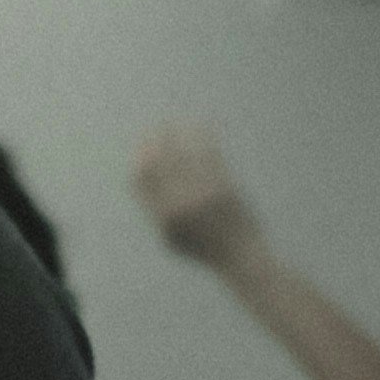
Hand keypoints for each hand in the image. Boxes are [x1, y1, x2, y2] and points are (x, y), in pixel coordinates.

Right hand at [131, 120, 256, 268]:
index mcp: (163, 218)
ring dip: (175, 134)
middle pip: (159, 162)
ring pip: (182, 154)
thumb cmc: (205, 248)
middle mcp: (179, 205)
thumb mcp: (172, 239)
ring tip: (173, 122)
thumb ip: (155, 212)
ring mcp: (202, 195)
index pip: (141, 179)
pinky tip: (200, 127)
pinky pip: (209, 154)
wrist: (240, 256)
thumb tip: (141, 182)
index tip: (143, 147)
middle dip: (154, 141)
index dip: (139, 159)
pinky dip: (202, 137)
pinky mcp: (223, 187)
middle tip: (157, 129)